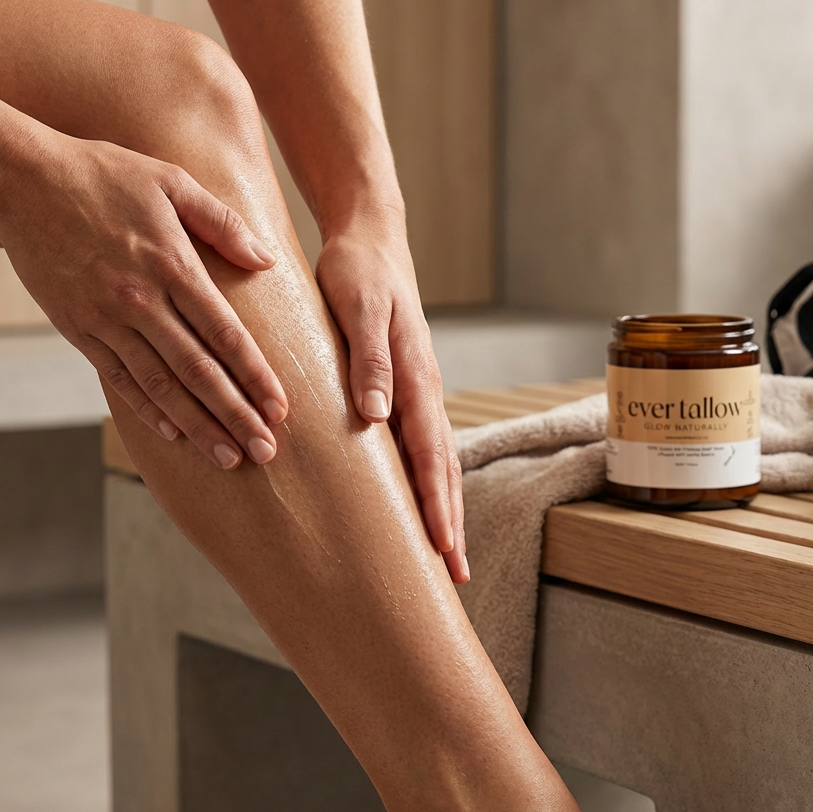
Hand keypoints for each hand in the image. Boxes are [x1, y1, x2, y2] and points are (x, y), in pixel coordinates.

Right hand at [0, 133, 287, 468]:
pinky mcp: (77, 328)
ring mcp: (106, 318)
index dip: (255, 374)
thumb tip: (267, 260)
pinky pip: (118, 378)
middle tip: (265, 450)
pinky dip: (146, 409)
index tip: (280, 407)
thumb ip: (222, 222)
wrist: (19, 179)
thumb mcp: (171, 181)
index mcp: (172, 264)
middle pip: (198, 370)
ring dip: (197, 425)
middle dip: (235, 414)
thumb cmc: (103, 174)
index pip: (224, 333)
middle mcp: (141, 299)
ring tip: (227, 456)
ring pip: (160, 385)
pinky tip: (173, 435)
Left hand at [315, 206, 467, 583]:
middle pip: (443, 468)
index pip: (430, 455)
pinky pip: (418, 443)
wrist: (370, 237)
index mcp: (415, 377)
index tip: (442, 548)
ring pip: (436, 460)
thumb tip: (377, 416)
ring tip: (444, 550)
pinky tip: (416, 499)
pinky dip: (426, 479)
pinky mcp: (402, 386)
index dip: (436, 505)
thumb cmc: (359, 270)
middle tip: (454, 574)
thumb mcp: (358, 306)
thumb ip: (368, 359)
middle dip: (449, 522)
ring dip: (442, 507)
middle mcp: (422, 390)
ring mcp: (416, 390)